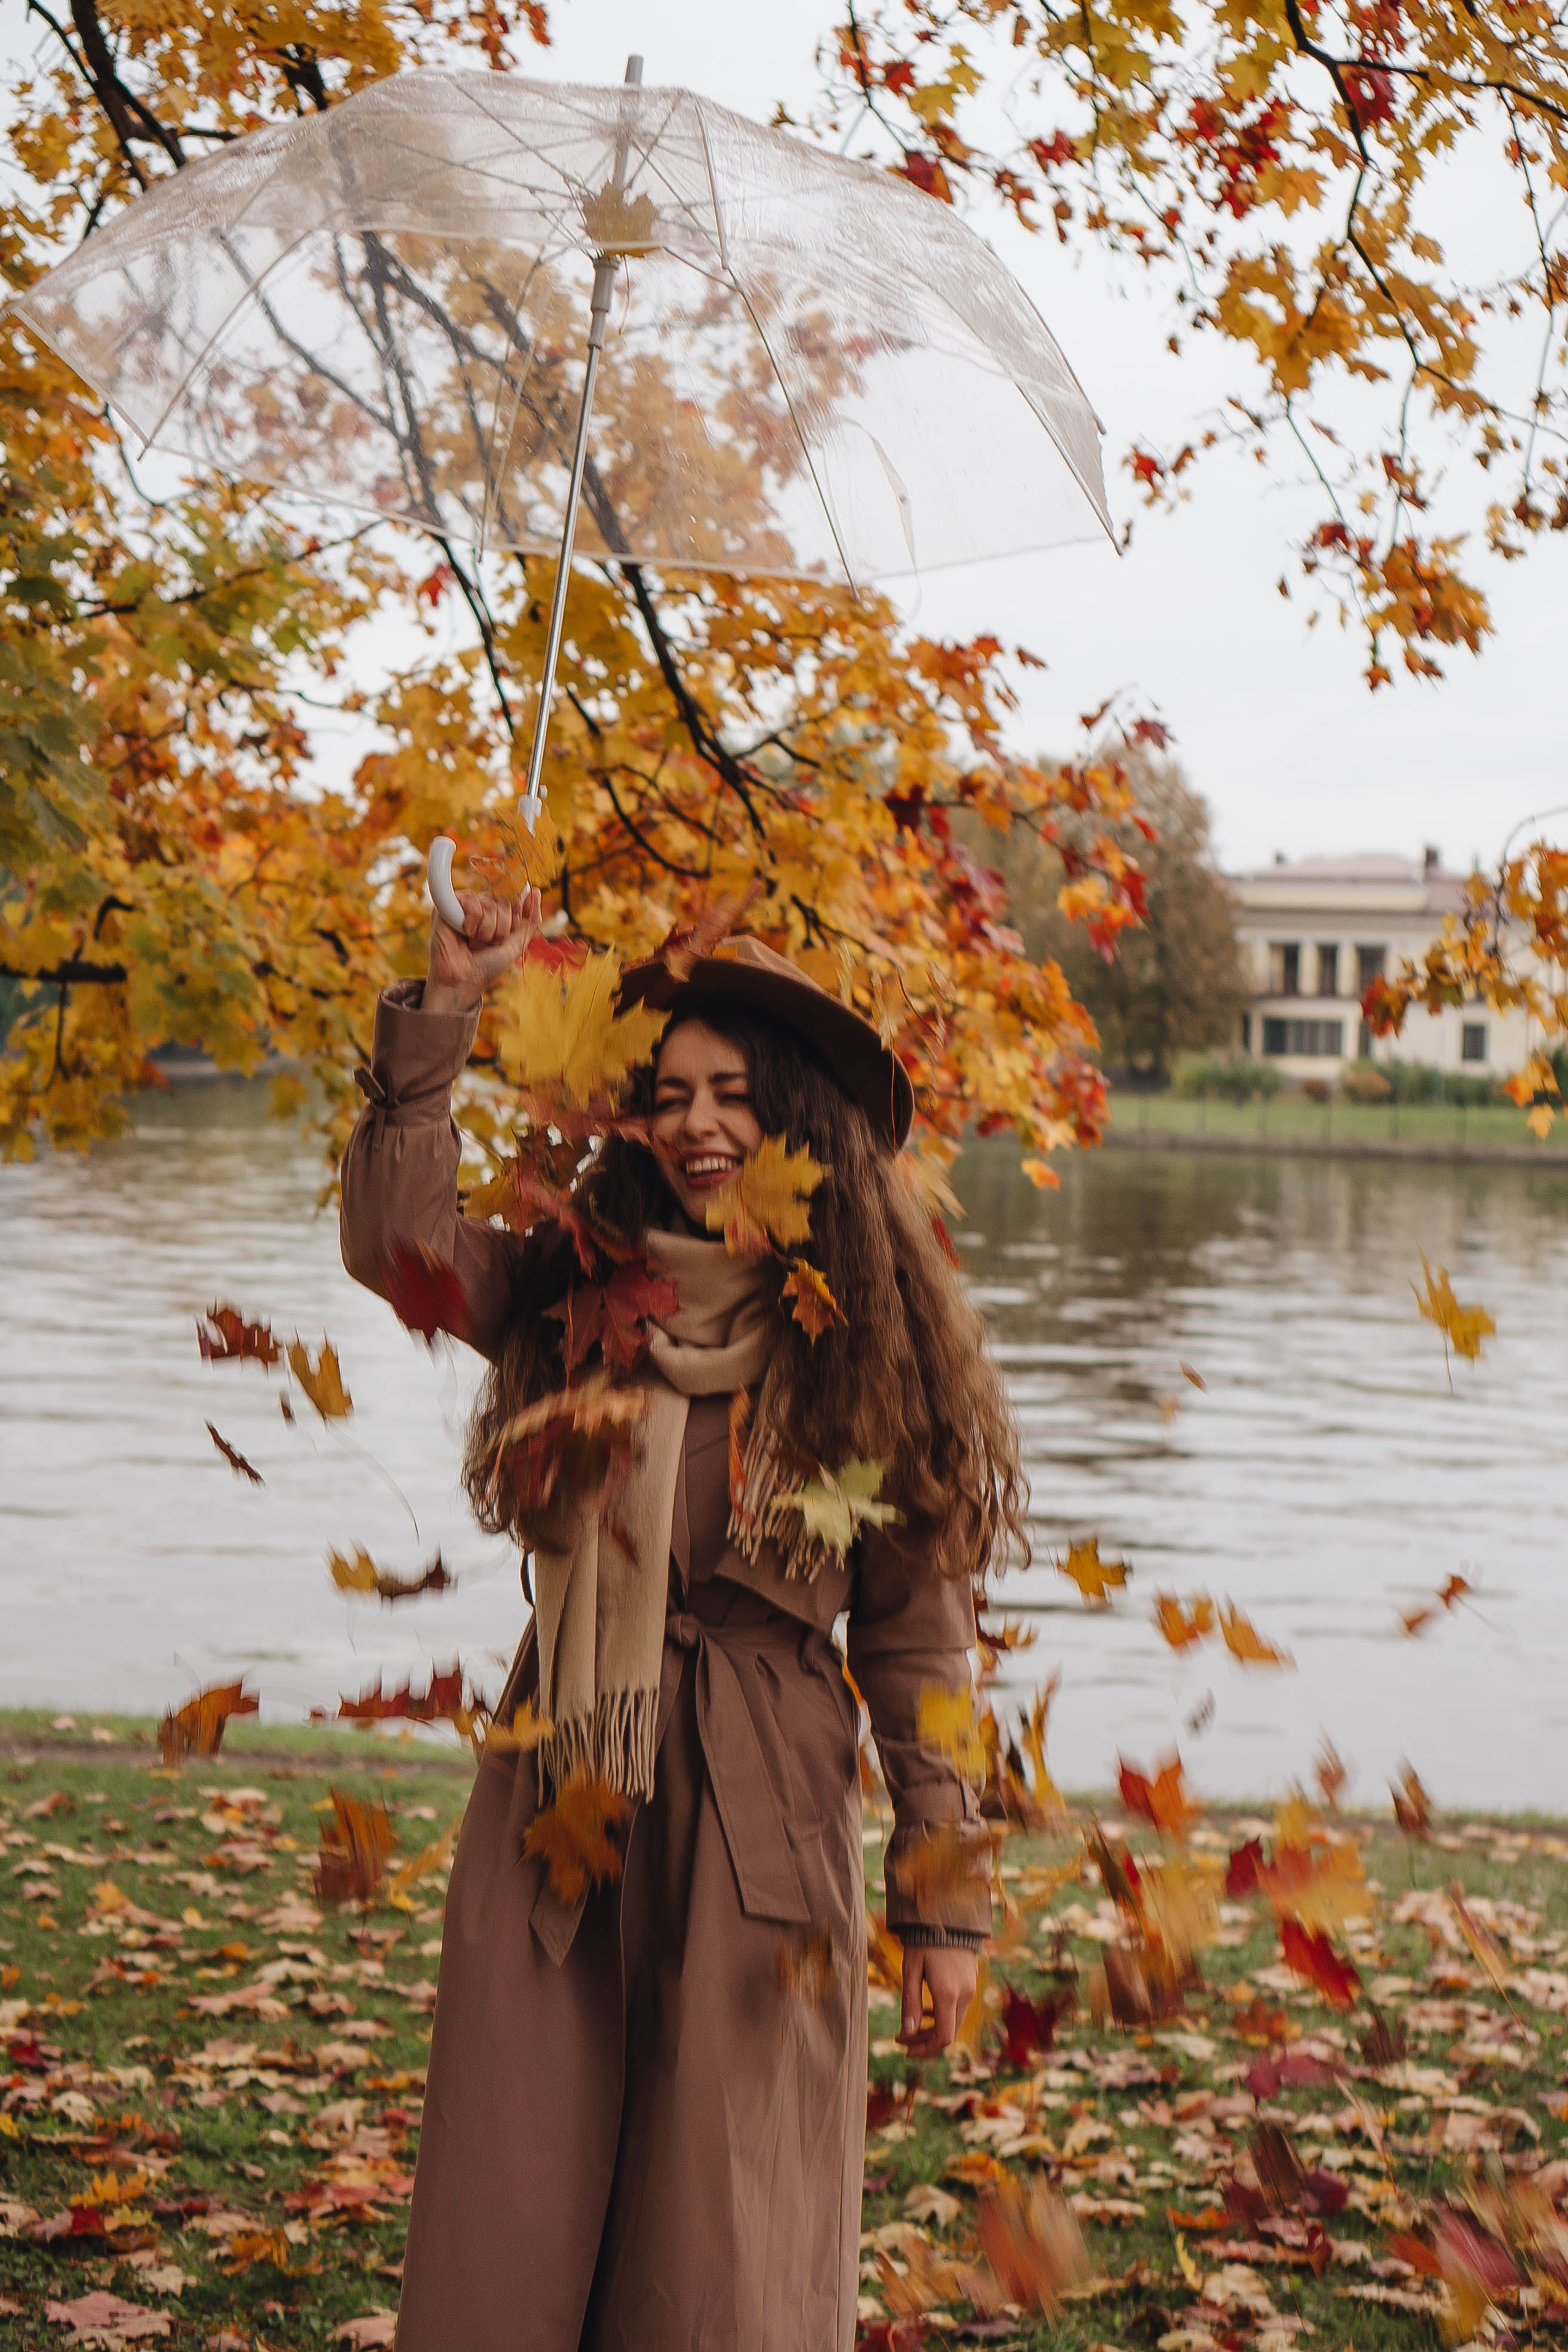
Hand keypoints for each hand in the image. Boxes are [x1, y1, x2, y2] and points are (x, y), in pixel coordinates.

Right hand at [424, 885, 542, 1015]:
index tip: (508, 935)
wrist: (463, 980)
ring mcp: (465, 907)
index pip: (514, 903)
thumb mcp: (516, 944)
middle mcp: (482, 909)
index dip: (515, 918)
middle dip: (501, 930)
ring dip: (486, 931)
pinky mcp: (448, 905)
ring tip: (474, 943)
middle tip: (488, 945)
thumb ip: (530, 920)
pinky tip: (465, 933)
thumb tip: (536, 892)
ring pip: (489, 904)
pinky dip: (472, 921)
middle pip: (504, 903)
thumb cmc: (486, 966)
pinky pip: (470, 899)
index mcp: (497, 917)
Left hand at [897, 1942, 978, 2058]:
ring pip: (954, 2023)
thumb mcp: (911, 1970)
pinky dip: (942, 2017)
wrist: (947, 1917)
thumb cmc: (924, 1941)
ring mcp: (970, 1990)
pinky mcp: (971, 1984)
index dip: (924, 2049)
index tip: (905, 2049)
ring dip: (932, 2030)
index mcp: (948, 1993)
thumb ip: (910, 2002)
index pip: (943, 2037)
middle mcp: (964, 1995)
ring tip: (910, 2027)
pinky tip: (926, 2011)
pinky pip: (957, 2010)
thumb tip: (908, 2032)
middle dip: (925, 2041)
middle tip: (902, 2039)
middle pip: (949, 2033)